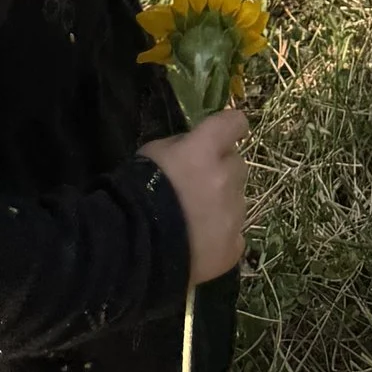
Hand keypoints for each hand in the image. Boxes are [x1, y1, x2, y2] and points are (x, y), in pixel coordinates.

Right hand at [141, 106, 246, 281]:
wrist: (134, 248)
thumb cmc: (137, 192)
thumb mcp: (152, 152)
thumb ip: (181, 146)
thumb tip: (194, 148)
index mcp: (205, 150)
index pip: (234, 123)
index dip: (230, 128)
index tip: (223, 136)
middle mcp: (226, 178)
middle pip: (236, 165)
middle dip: (221, 171)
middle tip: (197, 186)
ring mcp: (233, 215)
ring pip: (237, 200)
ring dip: (222, 204)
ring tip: (193, 221)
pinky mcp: (233, 247)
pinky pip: (235, 235)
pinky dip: (221, 237)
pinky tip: (199, 244)